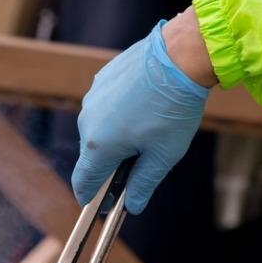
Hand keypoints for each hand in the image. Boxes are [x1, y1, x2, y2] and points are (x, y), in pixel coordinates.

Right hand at [72, 19, 210, 213]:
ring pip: (99, 130)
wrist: (179, 55)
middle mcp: (88, 122)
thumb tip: (132, 207)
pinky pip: (105, 107)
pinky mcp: (101, 81)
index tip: (101, 204)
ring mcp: (92, 99)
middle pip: (93, 156)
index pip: (83, 182)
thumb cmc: (173, 108)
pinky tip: (144, 106)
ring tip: (149, 127)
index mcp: (100, 146)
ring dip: (116, 137)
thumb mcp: (163, 155)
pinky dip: (118, 113)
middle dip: (112, 164)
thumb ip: (143, 184)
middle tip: (144, 160)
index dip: (90, 197)